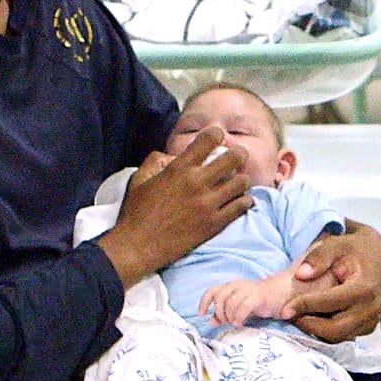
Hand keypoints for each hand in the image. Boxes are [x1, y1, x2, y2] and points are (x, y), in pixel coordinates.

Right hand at [99, 129, 250, 285]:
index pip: (209, 139)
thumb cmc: (135, 212)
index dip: (216, 134)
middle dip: (238, 154)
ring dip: (241, 180)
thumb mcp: (139, 179)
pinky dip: (244, 201)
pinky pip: (242, 206)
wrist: (137, 246)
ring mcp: (209, 204)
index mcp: (179, 168)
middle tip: (236, 159)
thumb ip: (155, 161)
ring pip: (242, 182)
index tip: (217, 138)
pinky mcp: (215, 223)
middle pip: (234, 158)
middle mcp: (198, 182)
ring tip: (236, 183)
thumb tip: (171, 155)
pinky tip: (238, 201)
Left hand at [200, 275, 288, 326]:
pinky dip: (239, 317)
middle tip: (225, 322)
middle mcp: (237, 285)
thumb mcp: (238, 307)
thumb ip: (224, 314)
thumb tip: (211, 321)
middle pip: (220, 298)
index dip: (204, 302)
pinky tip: (240, 323)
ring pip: (230, 303)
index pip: (212, 290)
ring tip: (234, 322)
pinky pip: (243, 307)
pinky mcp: (258, 297)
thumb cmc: (258, 301)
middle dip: (219, 313)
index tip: (202, 314)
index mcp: (231, 286)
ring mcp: (248, 290)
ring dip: (229, 316)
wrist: (280, 293)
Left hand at [284, 224, 380, 342]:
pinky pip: (343, 336)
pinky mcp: (367, 327)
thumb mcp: (335, 245)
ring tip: (298, 316)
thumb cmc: (353, 250)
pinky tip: (313, 318)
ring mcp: (370, 320)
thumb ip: (318, 257)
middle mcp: (370, 308)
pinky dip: (325, 331)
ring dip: (315, 330)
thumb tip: (301, 274)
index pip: (331, 303)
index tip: (284, 310)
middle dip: (308, 325)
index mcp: (364, 288)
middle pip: (334, 329)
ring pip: (337, 336)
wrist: (376, 257)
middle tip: (289, 316)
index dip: (305, 307)